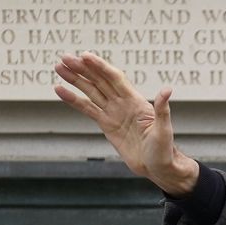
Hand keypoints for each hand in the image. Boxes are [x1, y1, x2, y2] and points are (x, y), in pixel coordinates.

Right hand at [54, 52, 198, 195]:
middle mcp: (123, 103)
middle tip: (64, 57)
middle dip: (83, 69)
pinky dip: (73, 100)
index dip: (100, 67)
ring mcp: (113, 112)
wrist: (157, 168)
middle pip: (100, 81)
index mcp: (136, 101)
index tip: (85, 56)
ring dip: (75, 79)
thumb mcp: (163, 130)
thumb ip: (162, 110)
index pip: (115, 79)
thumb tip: (167, 90)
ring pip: (91, 91)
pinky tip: (59, 90)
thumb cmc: (164, 150)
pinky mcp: (106, 124)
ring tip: (58, 66)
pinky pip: (87, 109)